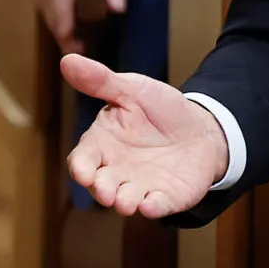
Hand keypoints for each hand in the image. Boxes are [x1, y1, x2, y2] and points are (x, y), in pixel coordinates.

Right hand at [62, 53, 228, 216]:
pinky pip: (157, 205)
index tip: (84, 171)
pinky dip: (154, 208)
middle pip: (101, 185)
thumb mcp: (133, 90)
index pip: (84, 160)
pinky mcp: (166, 197)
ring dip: (124, 203)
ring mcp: (141, 186)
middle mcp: (116, 171)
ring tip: (126, 201)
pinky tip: (152, 205)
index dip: (82, 167)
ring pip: (126, 200)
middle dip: (101, 189)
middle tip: (105, 190)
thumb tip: (67, 58)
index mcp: (103, 145)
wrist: (201, 127)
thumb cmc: (160, 110)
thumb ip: (101, 81)